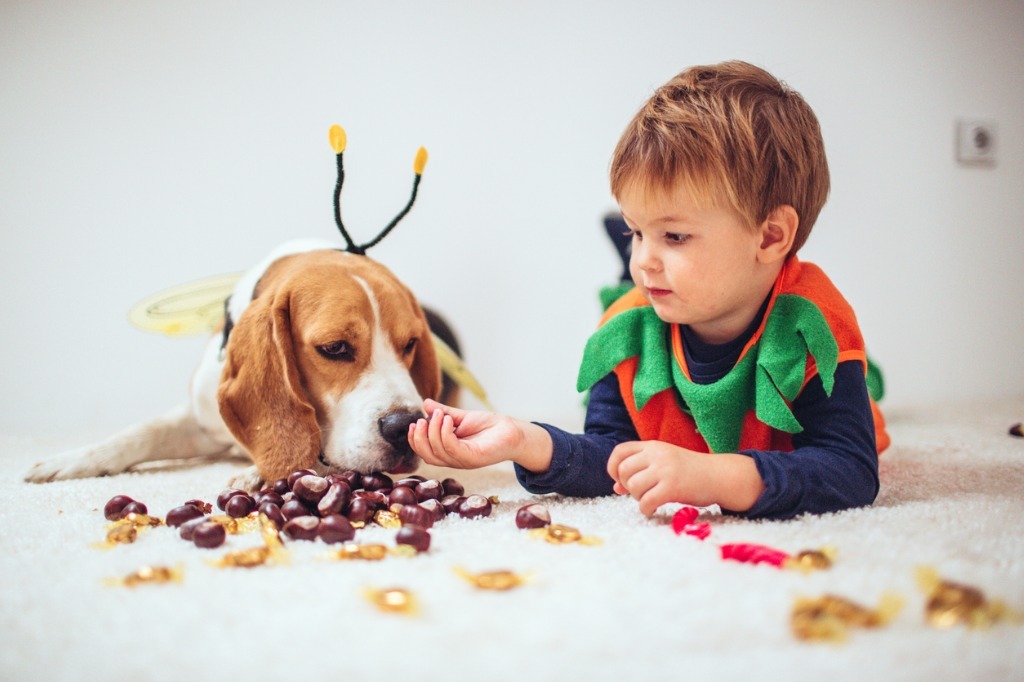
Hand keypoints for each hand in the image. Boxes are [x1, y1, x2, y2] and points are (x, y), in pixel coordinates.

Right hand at [408, 399, 551, 470]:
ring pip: (438, 452)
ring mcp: (463, 460)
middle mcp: (454, 459)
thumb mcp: (462, 417)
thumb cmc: (489, 426)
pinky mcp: (473, 458)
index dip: (415, 440)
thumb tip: (425, 403)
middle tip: (422, 420)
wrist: (512, 431)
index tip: (414, 423)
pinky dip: (446, 434)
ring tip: (440, 415)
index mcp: (449, 451)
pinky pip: (453, 449)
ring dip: (433, 431)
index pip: (425, 452)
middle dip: (420, 438)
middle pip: (427, 455)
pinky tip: (448, 420)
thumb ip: (443, 412)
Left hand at [607, 441, 764, 514]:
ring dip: (638, 498)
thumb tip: (616, 487)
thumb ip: (641, 471)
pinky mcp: (672, 487)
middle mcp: (657, 454)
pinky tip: (653, 509)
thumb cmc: (689, 472)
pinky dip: (645, 509)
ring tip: (650, 499)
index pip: (620, 451)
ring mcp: (665, 470)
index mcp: (653, 445)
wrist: (719, 475)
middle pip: (623, 471)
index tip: (619, 480)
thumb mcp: (663, 464)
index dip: (613, 467)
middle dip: (627, 486)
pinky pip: (646, 502)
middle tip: (641, 493)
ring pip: (633, 487)